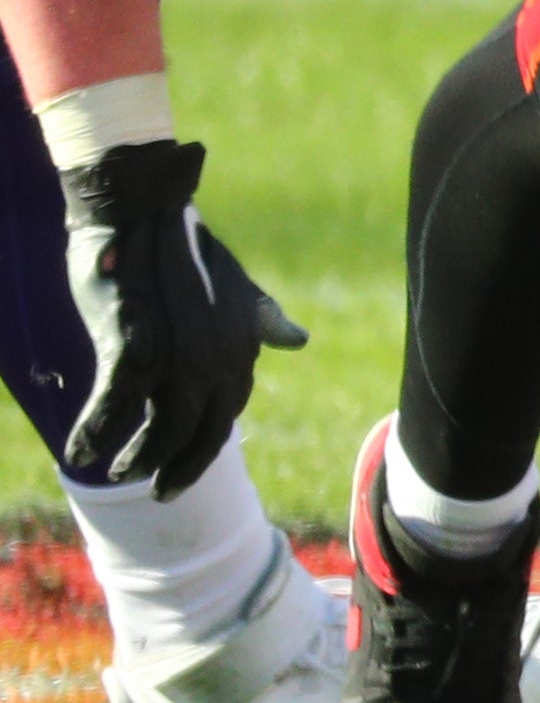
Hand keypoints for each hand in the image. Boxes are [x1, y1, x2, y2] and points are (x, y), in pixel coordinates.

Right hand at [58, 139, 304, 496]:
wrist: (146, 211)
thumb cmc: (184, 251)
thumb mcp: (231, 289)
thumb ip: (259, 319)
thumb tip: (297, 339)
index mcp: (241, 346)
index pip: (228, 411)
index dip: (206, 441)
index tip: (185, 462)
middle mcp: (218, 356)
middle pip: (203, 431)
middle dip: (181, 468)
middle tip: (160, 491)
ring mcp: (179, 353)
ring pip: (162, 428)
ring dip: (138, 458)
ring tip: (118, 472)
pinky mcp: (135, 346)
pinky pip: (115, 407)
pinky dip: (96, 432)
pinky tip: (80, 449)